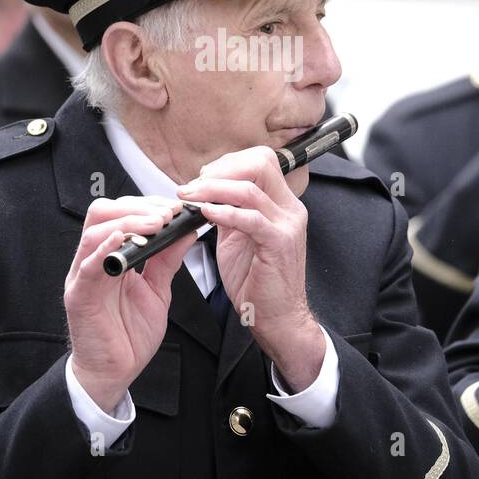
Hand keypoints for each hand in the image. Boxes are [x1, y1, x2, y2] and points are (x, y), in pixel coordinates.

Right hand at [64, 195, 194, 410]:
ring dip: (128, 222)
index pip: (121, 213)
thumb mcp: (157, 290)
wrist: (115, 373)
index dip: (148, 205)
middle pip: (103, 213)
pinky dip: (104, 249)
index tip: (176, 207)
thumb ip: (167, 260)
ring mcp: (82, 276)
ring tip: (156, 225)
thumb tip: (186, 230)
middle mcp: (93, 260)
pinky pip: (87, 265)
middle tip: (168, 213)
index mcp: (110, 256)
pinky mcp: (78, 296)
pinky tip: (122, 240)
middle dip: (138, 207)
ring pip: (94, 231)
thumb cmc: (130, 334)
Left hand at [177, 147, 324, 392]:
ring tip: (189, 197)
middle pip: (260, 162)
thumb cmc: (256, 282)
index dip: (228, 163)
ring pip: (250, 188)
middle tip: (193, 185)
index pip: (260, 160)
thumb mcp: (238, 238)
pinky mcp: (279, 243)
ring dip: (213, 189)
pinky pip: (251, 218)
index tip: (201, 177)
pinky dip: (224, 212)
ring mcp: (288, 224)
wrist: (277, 318)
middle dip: (221, 168)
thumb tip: (206, 193)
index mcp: (282, 204)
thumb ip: (228, 212)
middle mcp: (290, 209)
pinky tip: (205, 214)